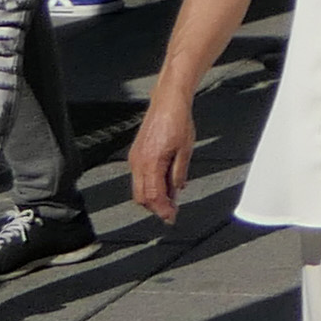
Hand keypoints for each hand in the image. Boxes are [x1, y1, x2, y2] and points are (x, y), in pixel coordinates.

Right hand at [128, 95, 194, 224]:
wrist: (167, 102)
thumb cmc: (178, 121)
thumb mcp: (185, 151)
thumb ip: (179, 173)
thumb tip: (177, 190)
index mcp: (151, 163)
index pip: (154, 196)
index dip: (163, 210)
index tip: (171, 218)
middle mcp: (138, 162)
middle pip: (142, 196)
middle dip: (156, 207)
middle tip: (171, 212)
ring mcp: (135, 158)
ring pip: (139, 188)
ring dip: (153, 197)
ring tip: (170, 200)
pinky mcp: (136, 153)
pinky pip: (139, 177)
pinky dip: (150, 185)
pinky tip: (164, 184)